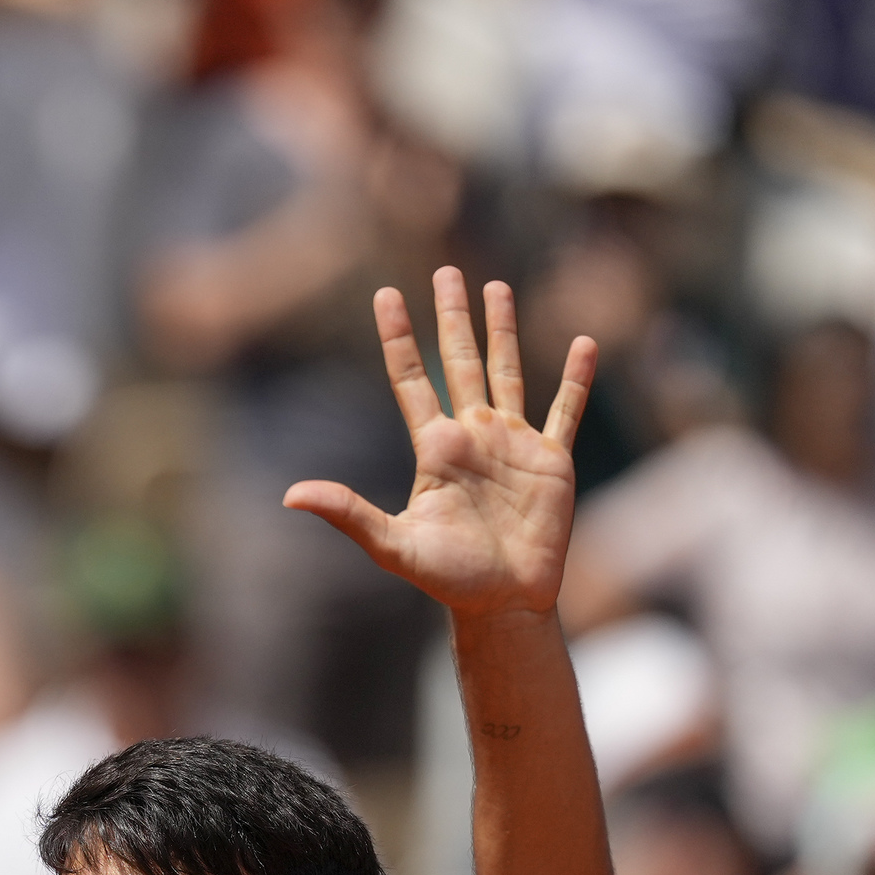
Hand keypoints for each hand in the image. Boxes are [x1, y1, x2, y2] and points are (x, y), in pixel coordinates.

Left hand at [283, 269, 595, 623]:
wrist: (503, 603)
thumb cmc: (447, 578)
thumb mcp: (392, 544)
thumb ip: (348, 513)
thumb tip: (291, 495)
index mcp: (435, 448)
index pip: (410, 379)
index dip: (398, 337)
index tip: (385, 293)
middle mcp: (472, 435)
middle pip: (459, 361)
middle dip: (451, 316)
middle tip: (443, 270)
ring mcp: (513, 444)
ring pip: (508, 371)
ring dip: (503, 331)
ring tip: (496, 287)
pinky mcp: (552, 461)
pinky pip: (565, 410)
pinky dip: (576, 378)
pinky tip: (583, 344)